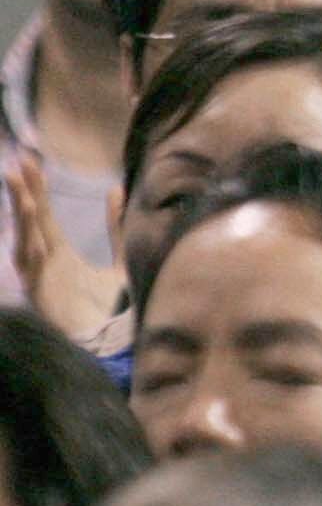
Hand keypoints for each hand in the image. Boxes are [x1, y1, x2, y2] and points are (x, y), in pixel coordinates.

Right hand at [6, 150, 120, 339]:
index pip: (42, 215)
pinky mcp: (42, 298)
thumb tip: (116, 189)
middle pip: (29, 223)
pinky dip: (32, 254)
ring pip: (24, 244)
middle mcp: (44, 263)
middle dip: (22, 195)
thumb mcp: (120, 259)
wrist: (113, 344)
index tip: (31, 161)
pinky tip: (34, 237)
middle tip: (18, 166)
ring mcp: (40, 280)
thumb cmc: (112, 308)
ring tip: (22, 195)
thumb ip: (116, 228)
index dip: (36, 190)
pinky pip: (33, 273)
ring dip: (23, 220)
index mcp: (58, 254)